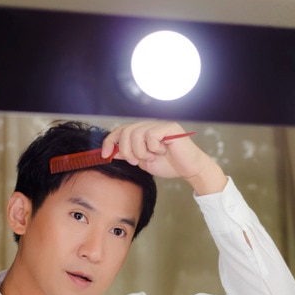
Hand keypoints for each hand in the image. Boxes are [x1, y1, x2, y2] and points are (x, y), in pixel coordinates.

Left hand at [101, 121, 226, 194]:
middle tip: (135, 161)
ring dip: (141, 151)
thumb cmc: (169, 165)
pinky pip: (151, 135)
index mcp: (142, 132)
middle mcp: (150, 125)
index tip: (104, 154)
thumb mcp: (143, 161)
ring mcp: (160, 125)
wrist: (189, 170)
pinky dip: (153, 147)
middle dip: (127, 150)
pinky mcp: (170, 127)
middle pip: (126, 131)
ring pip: (137, 133)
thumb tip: (111, 152)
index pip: (120, 130)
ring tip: (152, 157)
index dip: (110, 141)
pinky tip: (163, 151)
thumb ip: (128, 154)